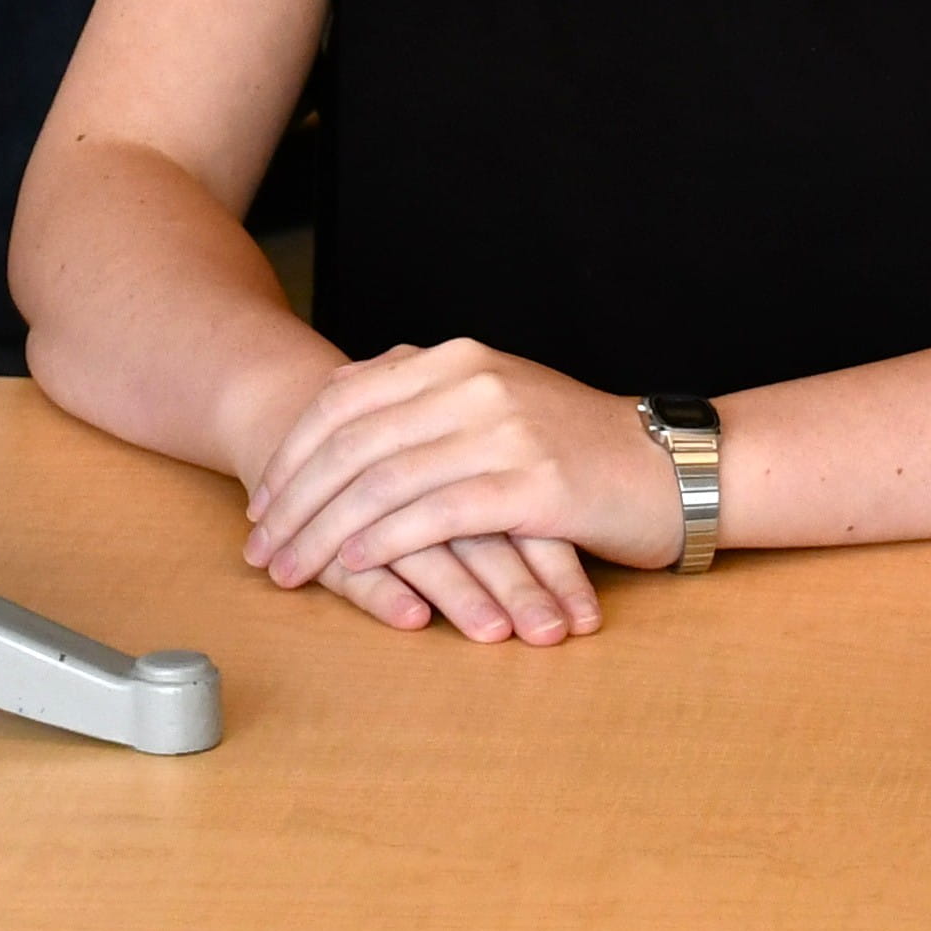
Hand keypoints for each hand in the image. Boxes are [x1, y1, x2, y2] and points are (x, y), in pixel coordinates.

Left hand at [240, 338, 673, 636]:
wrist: (671, 465)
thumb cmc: (578, 447)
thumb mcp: (495, 402)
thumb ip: (426, 401)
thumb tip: (345, 412)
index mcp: (454, 359)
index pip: (343, 402)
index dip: (292, 456)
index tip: (263, 503)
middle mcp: (471, 382)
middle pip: (350, 443)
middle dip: (293, 502)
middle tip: (259, 549)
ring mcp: (502, 429)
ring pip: (380, 482)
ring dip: (323, 533)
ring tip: (290, 570)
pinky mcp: (531, 484)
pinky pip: (434, 514)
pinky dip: (383, 541)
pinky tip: (354, 566)